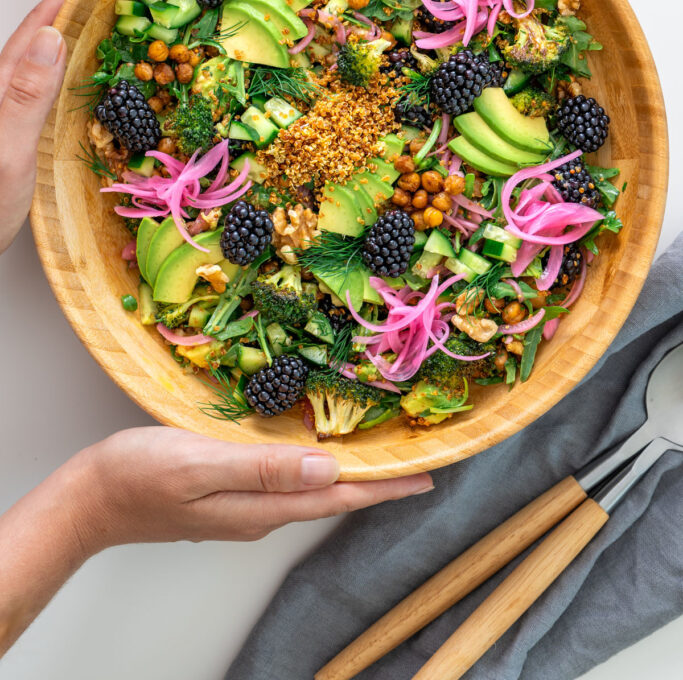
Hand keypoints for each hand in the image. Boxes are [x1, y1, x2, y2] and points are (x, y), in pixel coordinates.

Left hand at [0, 0, 79, 252]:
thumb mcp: (7, 150)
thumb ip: (27, 95)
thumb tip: (52, 37)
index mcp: (2, 85)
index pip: (39, 25)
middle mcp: (5, 92)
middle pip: (43, 37)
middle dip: (78, 7)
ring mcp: (11, 112)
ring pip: (49, 62)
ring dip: (79, 39)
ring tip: (115, 27)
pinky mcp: (18, 134)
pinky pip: (53, 90)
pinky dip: (77, 75)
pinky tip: (93, 83)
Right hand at [71, 427, 432, 551]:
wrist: (89, 499)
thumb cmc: (138, 475)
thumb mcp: (201, 465)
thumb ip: (264, 468)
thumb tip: (328, 469)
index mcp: (259, 508)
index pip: (336, 499)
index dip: (383, 488)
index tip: (426, 478)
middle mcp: (259, 512)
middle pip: (331, 498)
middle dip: (377, 484)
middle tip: (417, 466)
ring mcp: (243, 506)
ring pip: (310, 490)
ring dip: (349, 477)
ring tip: (382, 459)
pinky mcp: (228, 494)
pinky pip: (285, 482)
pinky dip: (314, 468)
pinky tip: (319, 454)